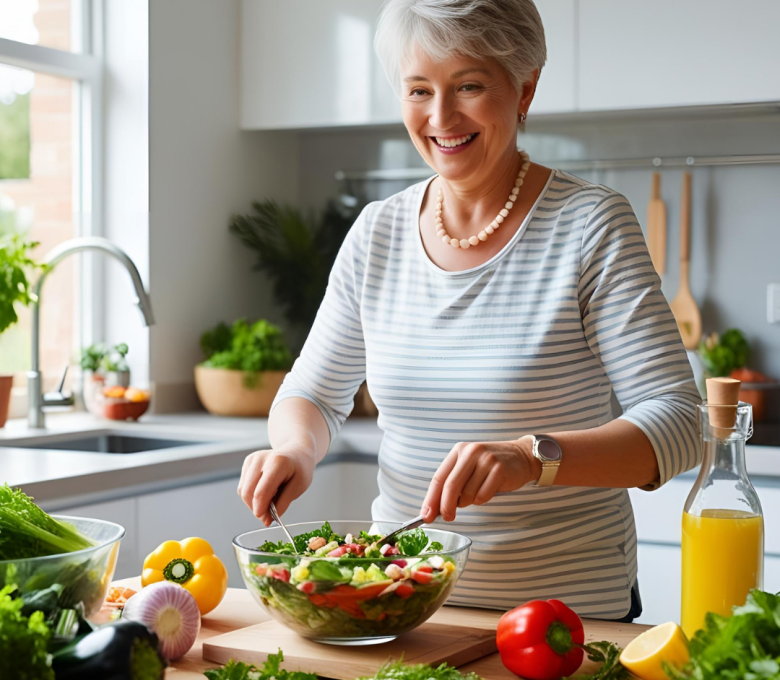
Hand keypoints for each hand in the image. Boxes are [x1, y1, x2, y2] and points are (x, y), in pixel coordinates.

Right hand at [237, 447, 314, 525]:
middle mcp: (261, 459)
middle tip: (268, 517)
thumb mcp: (298, 487)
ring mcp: (252, 459)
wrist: (297, 452)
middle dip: (256, 508)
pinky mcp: (248, 462)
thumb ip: (283, 503)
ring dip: (252, 503)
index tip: (266, 520)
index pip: (262, 491)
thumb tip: (267, 519)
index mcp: (278, 462)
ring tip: (269, 503)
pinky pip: (243, 486)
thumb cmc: (300, 469)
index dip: (261, 509)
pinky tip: (265, 493)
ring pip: (242, 490)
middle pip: (248, 492)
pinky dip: (251, 495)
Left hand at [420, 437, 540, 521]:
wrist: (520, 456)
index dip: (431, 499)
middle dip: (446, 506)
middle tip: (447, 517)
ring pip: (468, 494)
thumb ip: (453, 482)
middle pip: (451, 486)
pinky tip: (489, 490)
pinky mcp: (499, 470)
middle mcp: (470, 452)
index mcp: (458, 451)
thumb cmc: (490, 465)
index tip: (426, 515)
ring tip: (477, 492)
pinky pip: (483, 496)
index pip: (439, 478)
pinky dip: (483, 499)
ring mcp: (486, 460)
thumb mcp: (469, 466)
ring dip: (469, 501)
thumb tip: (435, 508)